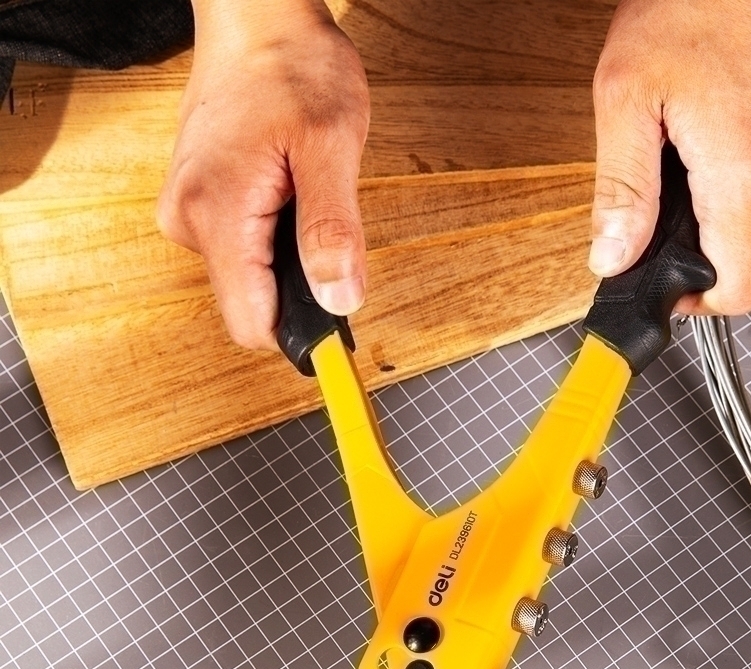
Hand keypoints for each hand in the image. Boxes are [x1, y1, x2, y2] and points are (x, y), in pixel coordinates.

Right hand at [157, 0, 368, 349]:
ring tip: (302, 194)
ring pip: (251, 279)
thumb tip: (339, 299)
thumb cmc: (292, 66)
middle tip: (325, 225)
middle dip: (299, 285)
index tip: (338, 331)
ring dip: (287, 257)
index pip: (253, 324)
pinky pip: (244, 251)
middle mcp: (190, 222)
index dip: (300, 334)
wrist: (257, 19)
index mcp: (218, 215)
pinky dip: (273, 236)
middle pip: (254, 304)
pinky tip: (284, 190)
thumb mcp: (331, 148)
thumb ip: (333, 232)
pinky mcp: (199, 205)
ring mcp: (189, 213)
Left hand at [589, 0, 750, 313]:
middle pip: (739, 248)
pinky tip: (728, 120)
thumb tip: (613, 259)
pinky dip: (748, 165)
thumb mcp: (626, 98)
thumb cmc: (693, 0)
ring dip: (721, 191)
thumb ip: (620, 192)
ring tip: (699, 133)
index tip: (670, 288)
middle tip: (671, 172)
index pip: (736, 290)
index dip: (697, 301)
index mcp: (744, 173)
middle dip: (696, 227)